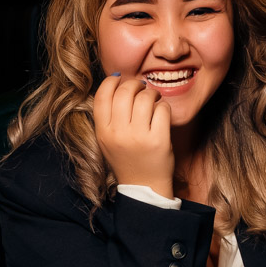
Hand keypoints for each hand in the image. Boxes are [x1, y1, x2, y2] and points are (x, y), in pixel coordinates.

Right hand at [94, 72, 172, 196]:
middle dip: (135, 84)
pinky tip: (161, 112)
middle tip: (141, 88)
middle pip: (125, 92)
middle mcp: (118, 134)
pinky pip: (162, 109)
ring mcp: (138, 137)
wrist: (143, 187)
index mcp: (103, 132)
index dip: (112, 81)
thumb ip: (108, 115)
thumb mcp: (106, 140)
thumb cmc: (126, 158)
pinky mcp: (158, 140)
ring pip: (145, 98)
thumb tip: (117, 80)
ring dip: (151, 93)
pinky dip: (163, 106)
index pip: (102, 95)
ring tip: (153, 98)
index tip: (120, 79)